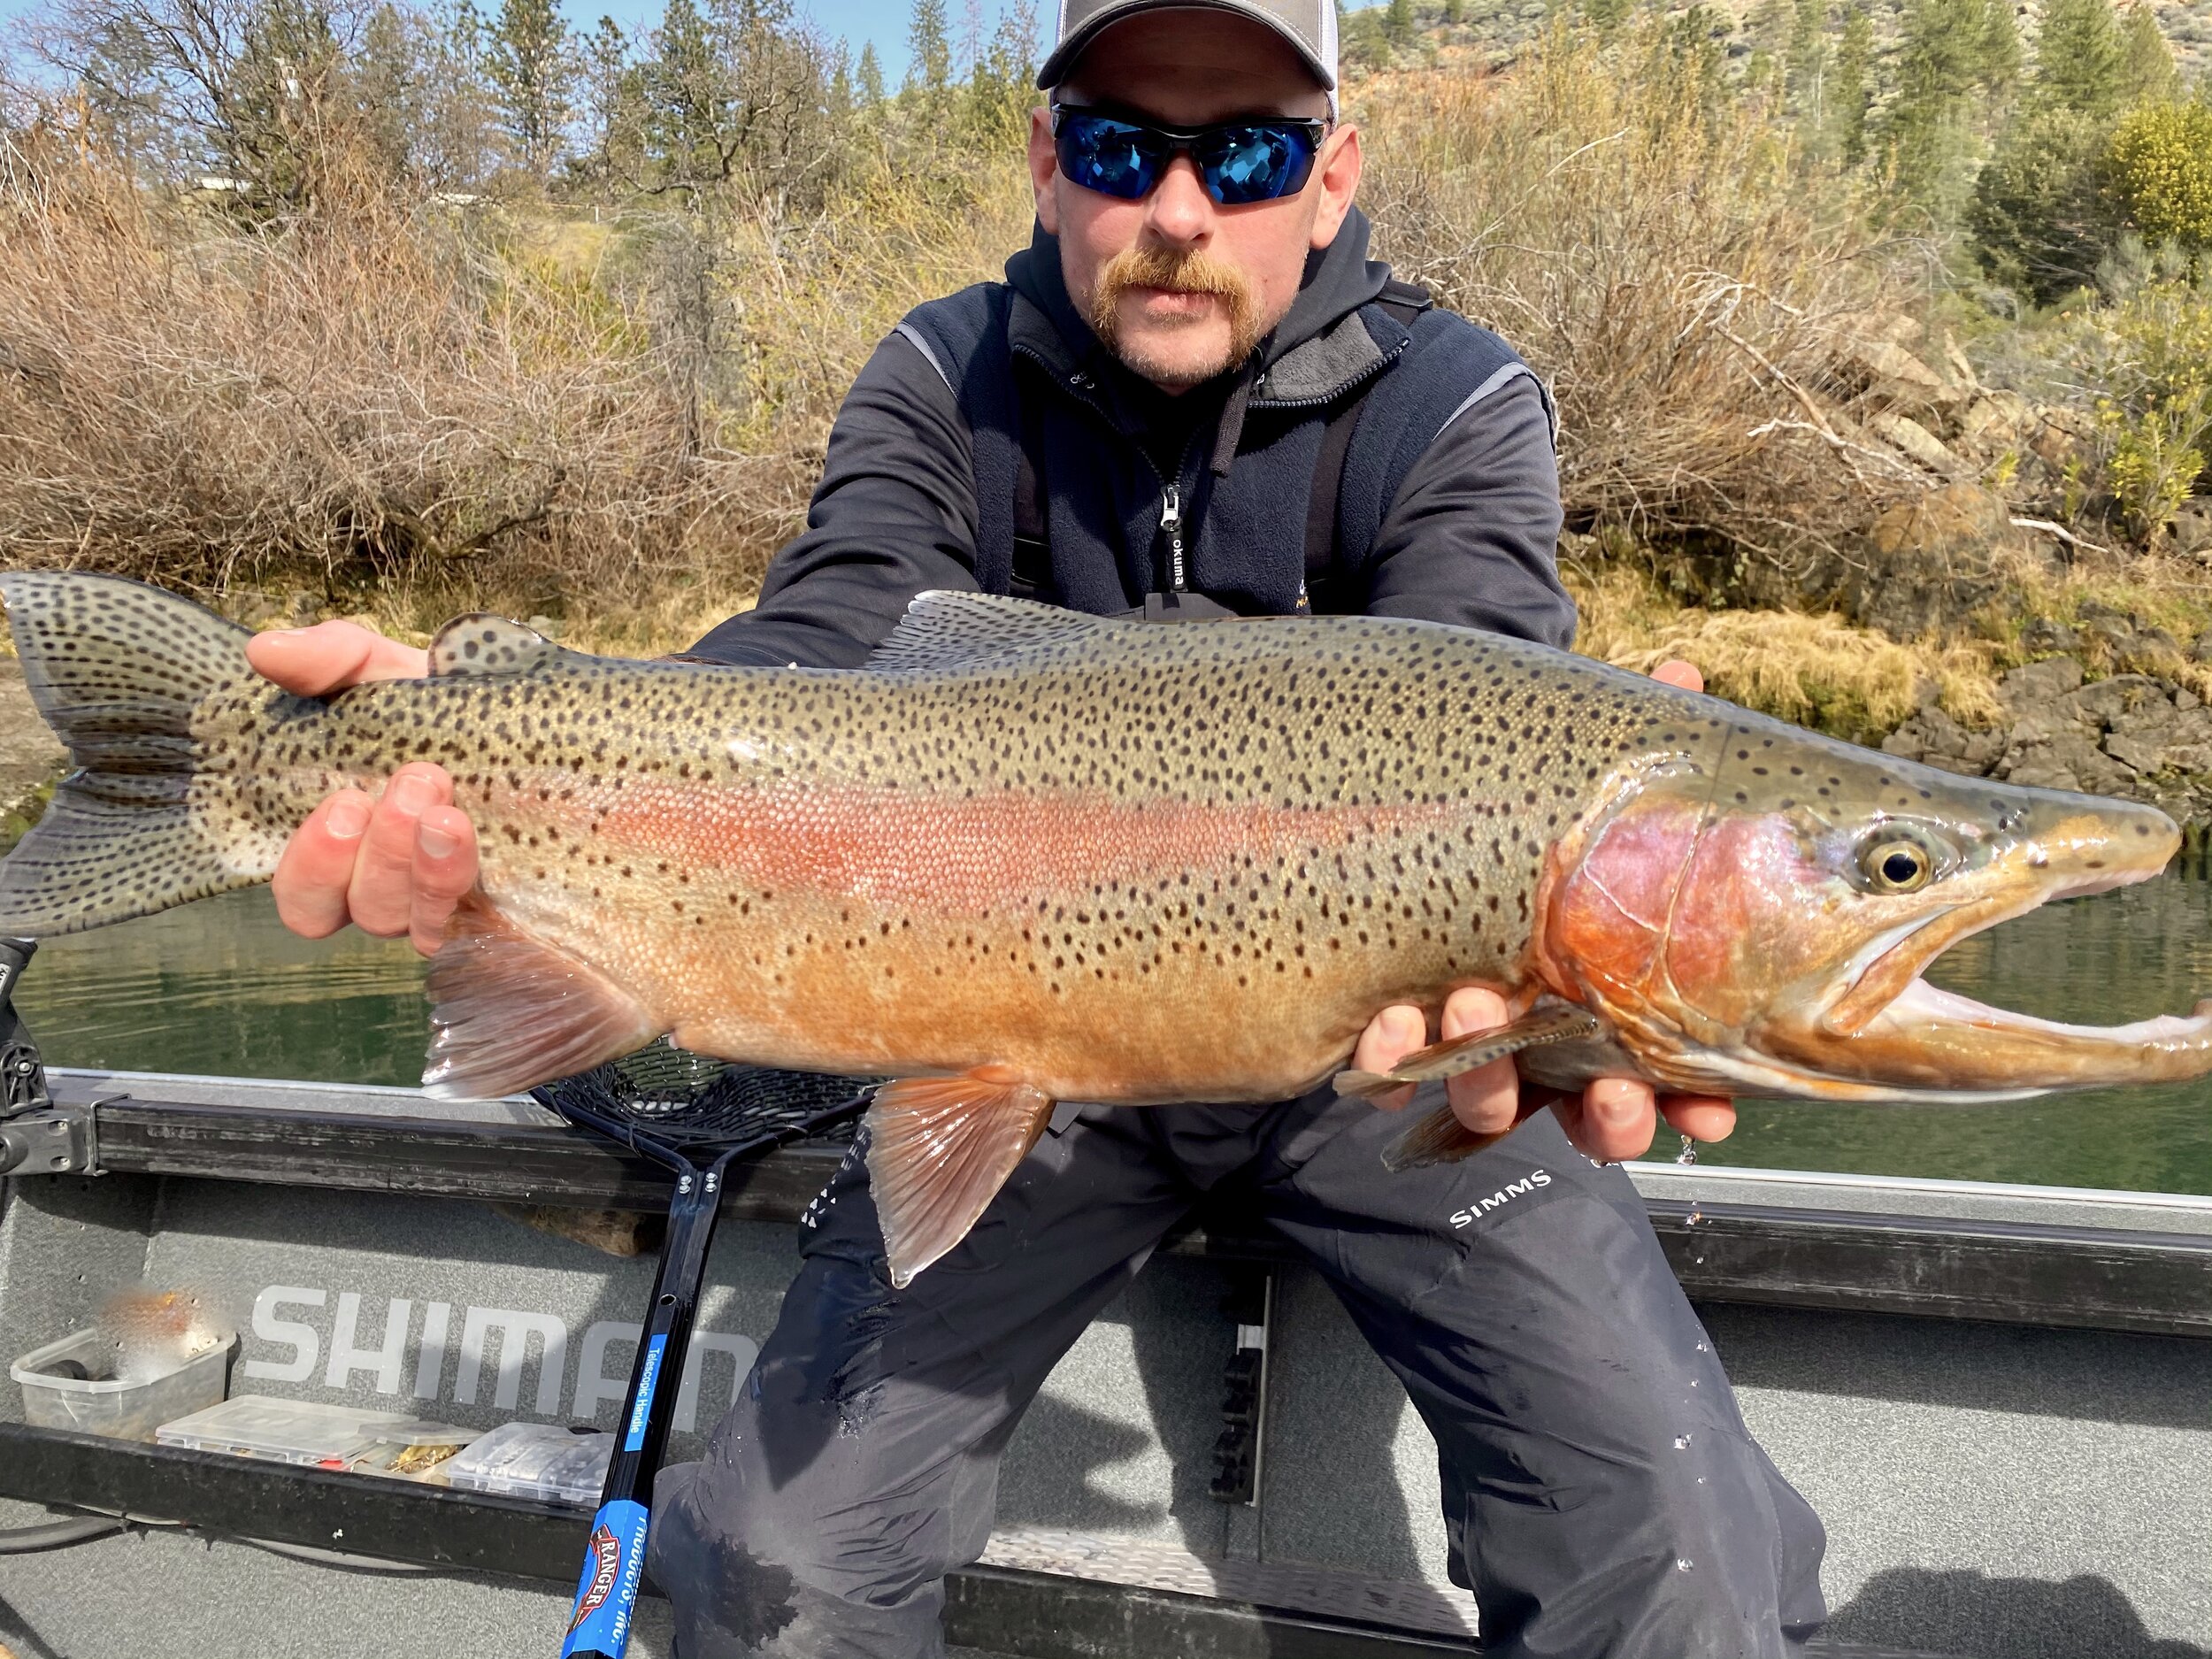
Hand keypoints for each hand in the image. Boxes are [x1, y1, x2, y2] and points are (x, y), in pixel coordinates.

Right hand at [245, 622, 477, 955]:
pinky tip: (476, 844)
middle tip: (418, 782)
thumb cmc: (443, 705)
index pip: (305, 897)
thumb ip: (332, 660)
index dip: (313, 866)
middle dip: (382, 850)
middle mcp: (389, 887)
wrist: (540, 722)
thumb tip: (265, 649)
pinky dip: (467, 888)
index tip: (343, 803)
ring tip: (448, 812)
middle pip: (363, 909)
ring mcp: (446, 903)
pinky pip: (475, 928)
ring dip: (426, 869)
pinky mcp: (502, 910)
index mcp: (348, 846)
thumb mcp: (390, 672)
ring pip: (418, 922)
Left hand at [1348, 656, 1736, 1161]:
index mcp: (1615, 990)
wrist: (1412, 794)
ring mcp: (1469, 1040)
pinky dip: (1391, 1059)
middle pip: (1589, 1110)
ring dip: (1492, 1081)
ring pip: (1491, 1101)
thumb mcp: (1579, 772)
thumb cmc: (1523, 800)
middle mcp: (1547, 1031)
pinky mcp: (1391, 1036)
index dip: (1692, 1105)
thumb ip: (1634, 739)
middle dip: (1604, 1116)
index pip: (1669, 1070)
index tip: (1706, 1115)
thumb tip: (1683, 675)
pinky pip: (1390, 1074)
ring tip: (1475, 1012)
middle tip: (1606, 1091)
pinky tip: (1386, 1027)